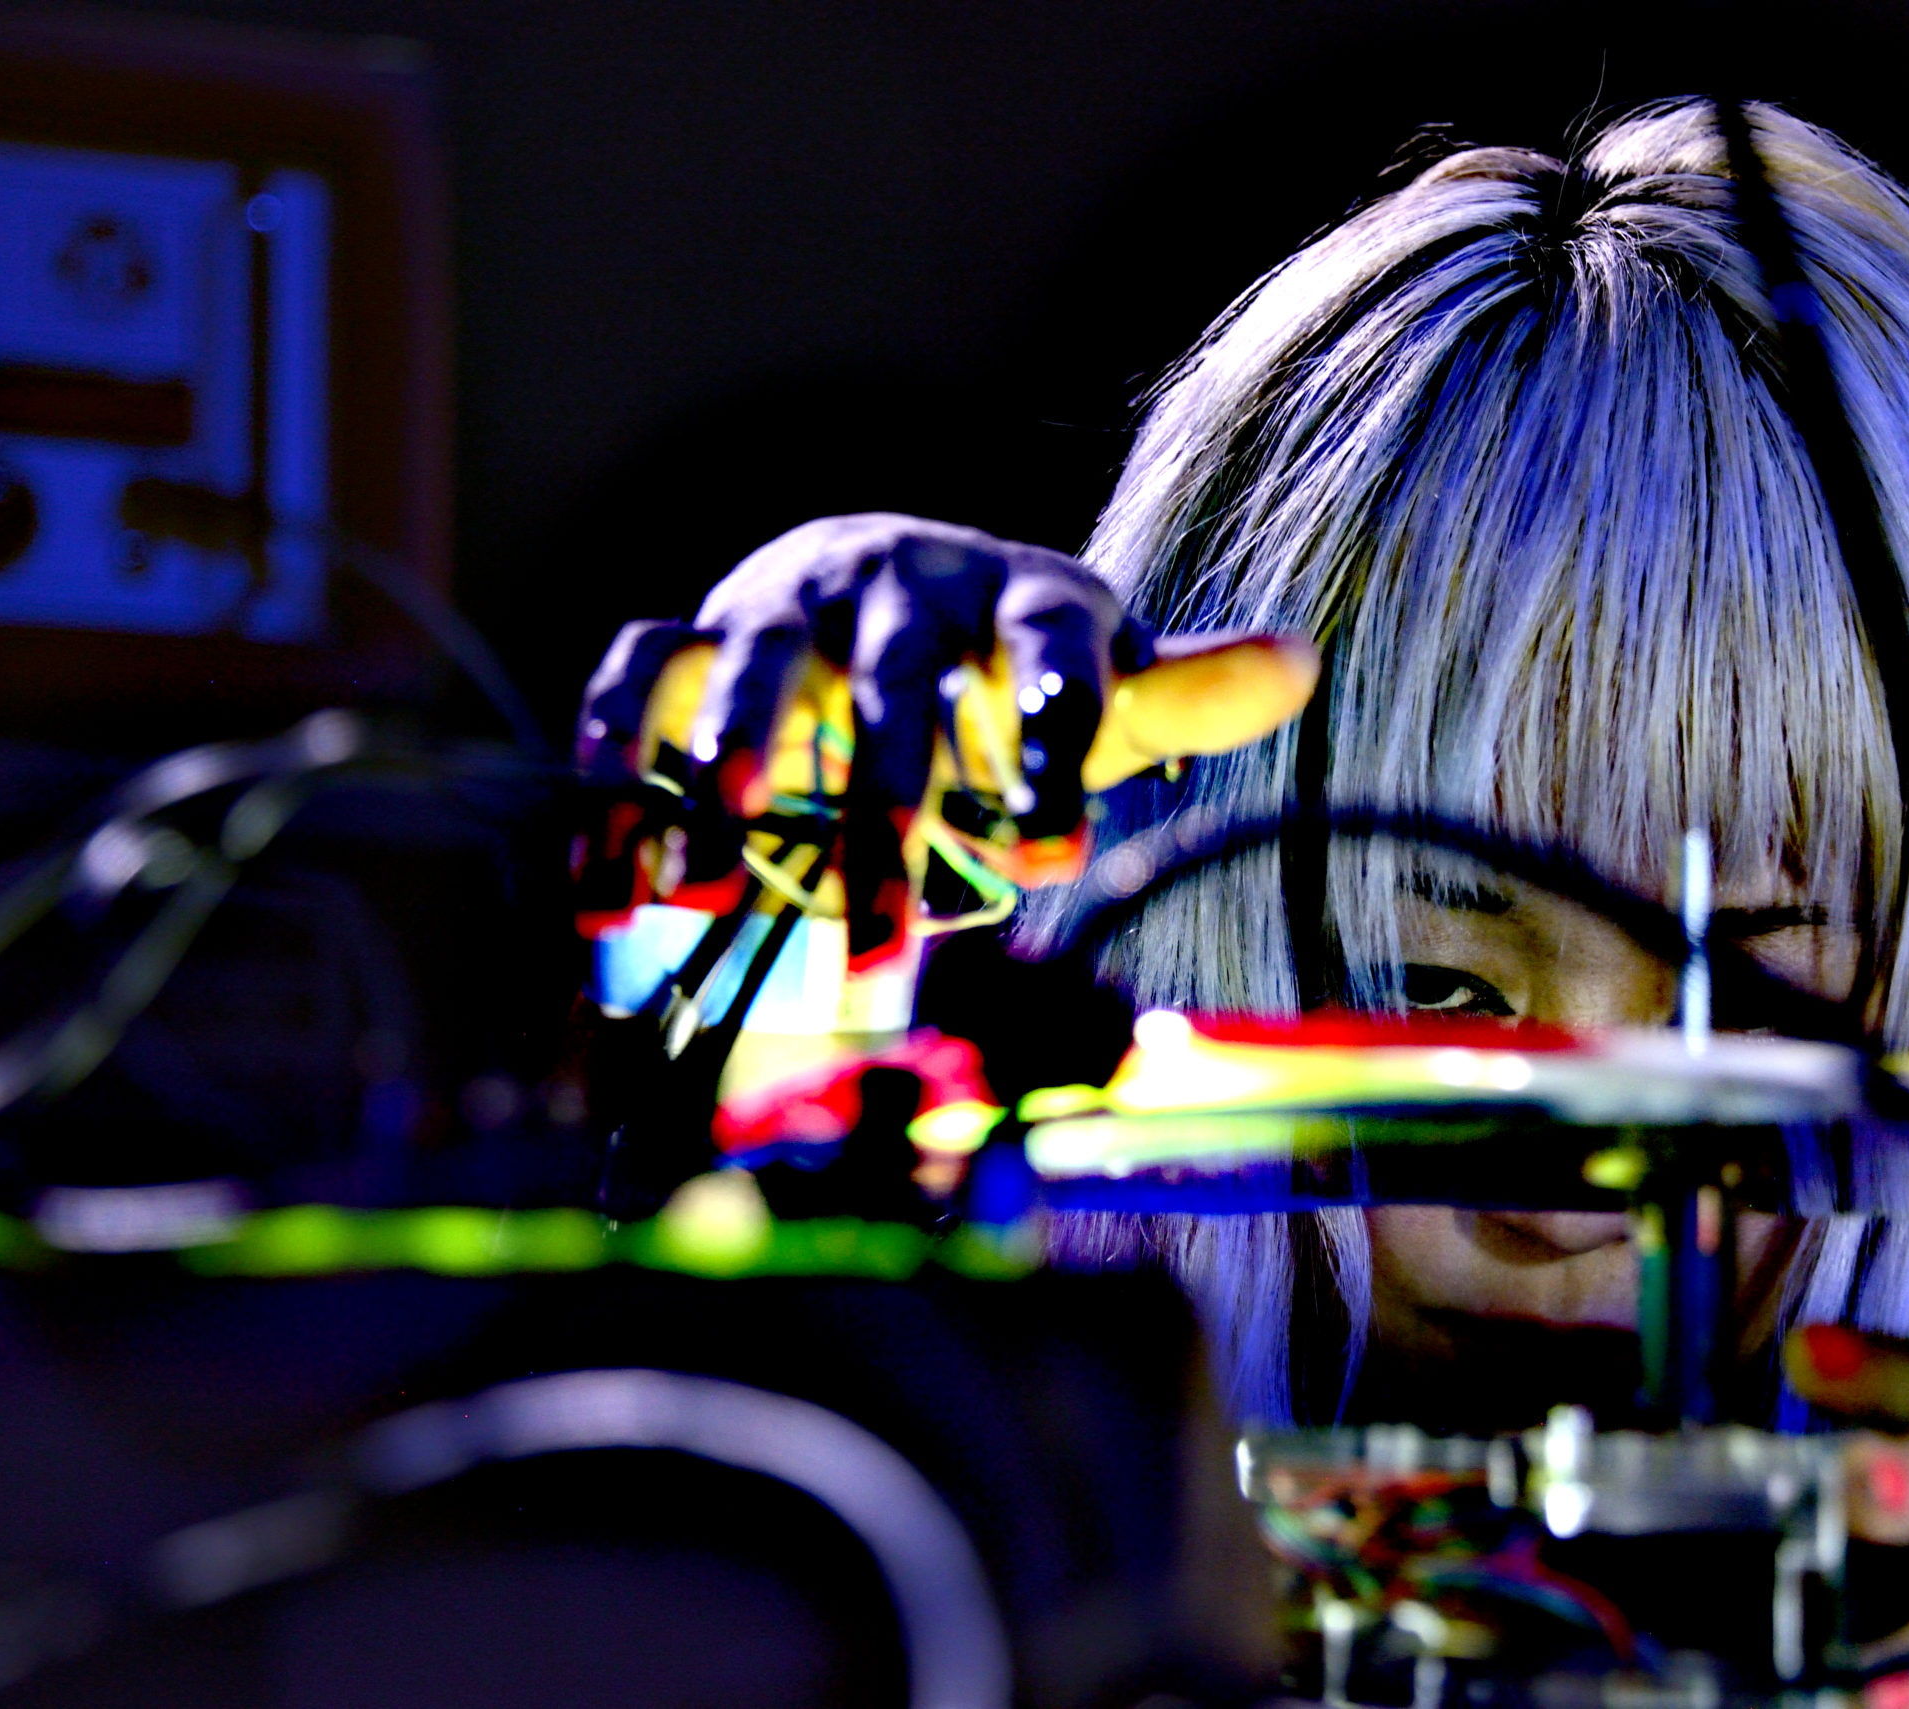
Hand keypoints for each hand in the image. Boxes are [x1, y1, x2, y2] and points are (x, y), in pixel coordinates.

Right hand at [574, 514, 1315, 966]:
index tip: (1052, 861)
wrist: (893, 596)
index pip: (1052, 648)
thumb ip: (1186, 694)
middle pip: (897, 682)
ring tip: (709, 872)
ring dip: (726, 762)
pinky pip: (636, 668)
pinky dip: (609, 757)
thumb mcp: (1106, 688)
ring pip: (751, 659)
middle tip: (884, 942)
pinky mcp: (698, 630)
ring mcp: (791, 602)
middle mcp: (903, 585)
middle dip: (886, 810)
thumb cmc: (1018, 672)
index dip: (1049, 741)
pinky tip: (605, 867)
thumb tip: (1303, 660)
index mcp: (1023, 598)